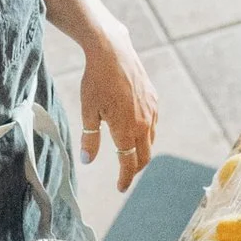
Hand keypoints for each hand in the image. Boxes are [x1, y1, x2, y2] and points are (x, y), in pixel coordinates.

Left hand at [76, 33, 160, 189]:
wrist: (113, 52)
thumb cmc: (96, 81)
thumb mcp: (88, 111)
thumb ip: (90, 138)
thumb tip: (87, 161)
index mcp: (126, 130)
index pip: (128, 163)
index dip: (124, 178)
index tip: (120, 188)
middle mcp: (143, 124)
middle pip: (143, 156)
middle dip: (134, 169)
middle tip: (125, 175)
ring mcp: (151, 111)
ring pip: (150, 141)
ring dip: (141, 152)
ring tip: (129, 155)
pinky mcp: (154, 100)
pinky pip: (153, 124)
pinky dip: (146, 135)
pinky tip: (136, 131)